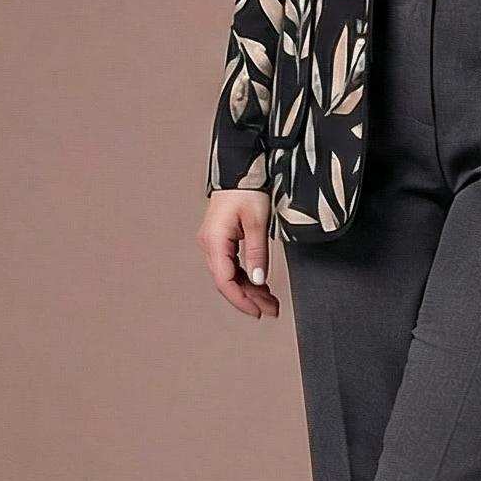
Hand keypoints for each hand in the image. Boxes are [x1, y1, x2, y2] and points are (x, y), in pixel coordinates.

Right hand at [200, 189, 279, 317]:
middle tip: (270, 309)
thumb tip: (258, 281)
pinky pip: (231, 265)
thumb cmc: (247, 189)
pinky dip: (246, 276)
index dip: (242, 300)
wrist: (241, 168)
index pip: (225, 281)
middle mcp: (210, 244)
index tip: (258, 312)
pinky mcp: (221, 239)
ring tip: (269, 300)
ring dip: (248, 289)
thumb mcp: (258, 222)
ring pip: (229, 275)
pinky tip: (260, 285)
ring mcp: (214, 242)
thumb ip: (258, 254)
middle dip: (249, 298)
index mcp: (215, 241)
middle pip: (227, 281)